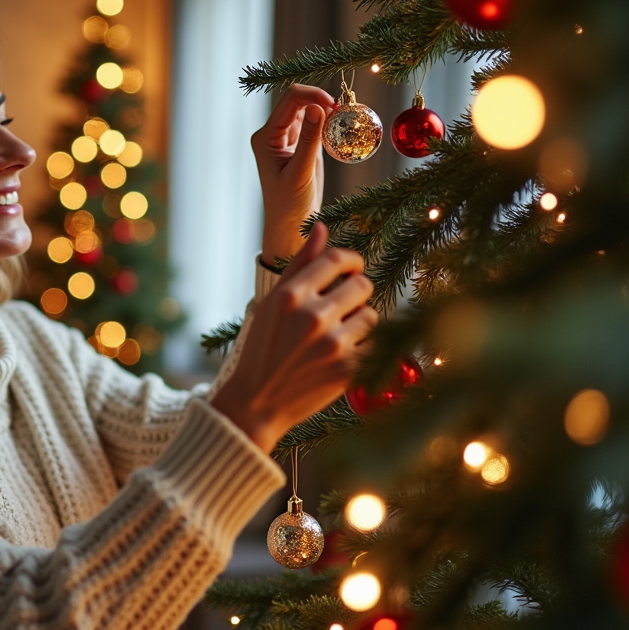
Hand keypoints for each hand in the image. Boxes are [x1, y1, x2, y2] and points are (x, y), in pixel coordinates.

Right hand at [209, 223, 376, 452]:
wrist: (256, 403)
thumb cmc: (261, 349)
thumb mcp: (271, 303)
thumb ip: (299, 264)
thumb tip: (321, 227)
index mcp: (291, 296)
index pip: (337, 260)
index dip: (351, 260)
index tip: (352, 268)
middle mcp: (313, 316)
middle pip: (362, 285)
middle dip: (357, 291)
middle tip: (344, 305)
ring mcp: (333, 344)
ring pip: (372, 316)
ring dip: (360, 321)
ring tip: (338, 333)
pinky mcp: (347, 370)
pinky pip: (373, 345)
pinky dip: (361, 348)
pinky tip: (339, 356)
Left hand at [251, 84, 336, 262]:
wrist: (290, 225)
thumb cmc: (289, 204)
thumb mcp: (301, 172)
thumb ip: (310, 139)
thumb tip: (318, 107)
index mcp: (266, 137)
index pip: (289, 102)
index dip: (313, 95)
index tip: (335, 104)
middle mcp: (274, 134)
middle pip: (298, 102)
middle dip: (320, 100)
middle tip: (344, 109)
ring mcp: (287, 139)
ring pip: (308, 111)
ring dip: (326, 110)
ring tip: (345, 117)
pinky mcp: (301, 145)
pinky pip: (315, 125)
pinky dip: (328, 123)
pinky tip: (340, 127)